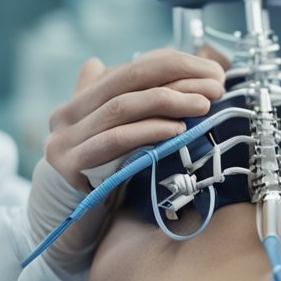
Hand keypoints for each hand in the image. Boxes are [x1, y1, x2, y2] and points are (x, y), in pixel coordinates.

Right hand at [45, 49, 225, 188]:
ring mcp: (65, 138)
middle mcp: (68, 112)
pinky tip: (176, 131)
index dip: (176, 64)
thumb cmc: (108, 171)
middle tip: (215, 86)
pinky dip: (148, 132)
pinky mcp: (69, 165)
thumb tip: (196, 74)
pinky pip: (115, 141)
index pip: (134, 67)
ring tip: (202, 105)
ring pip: (122, 107)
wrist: (71, 217)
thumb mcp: (123, 132)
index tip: (213, 71)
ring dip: (168, 102)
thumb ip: (144, 102)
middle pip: (129, 80)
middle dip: (177, 78)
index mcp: (83, 95)